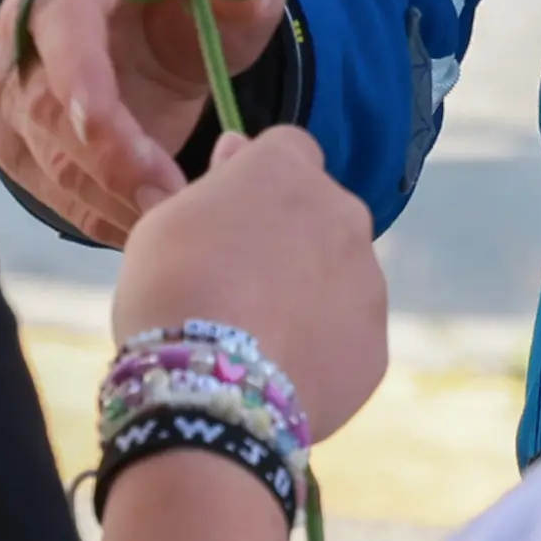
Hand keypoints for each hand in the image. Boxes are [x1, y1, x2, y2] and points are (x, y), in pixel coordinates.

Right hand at [0, 0, 291, 244]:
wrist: (140, 19)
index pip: (62, 21)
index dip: (78, 73)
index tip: (104, 122)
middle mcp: (25, 27)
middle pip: (49, 104)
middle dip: (111, 159)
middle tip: (175, 196)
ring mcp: (13, 89)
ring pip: (48, 157)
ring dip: (110, 198)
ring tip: (177, 218)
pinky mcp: (19, 140)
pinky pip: (52, 191)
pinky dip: (101, 218)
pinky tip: (151, 230)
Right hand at [115, 127, 387, 440]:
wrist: (209, 389)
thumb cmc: (171, 290)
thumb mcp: (166, 221)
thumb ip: (213, 181)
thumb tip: (237, 151)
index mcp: (289, 169)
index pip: (287, 150)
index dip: (257, 180)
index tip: (229, 215)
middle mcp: (343, 213)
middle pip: (320, 213)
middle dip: (290, 236)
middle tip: (239, 282)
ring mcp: (368, 280)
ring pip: (340, 275)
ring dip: (309, 292)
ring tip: (256, 338)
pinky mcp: (375, 344)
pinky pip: (347, 336)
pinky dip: (321, 348)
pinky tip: (278, 373)